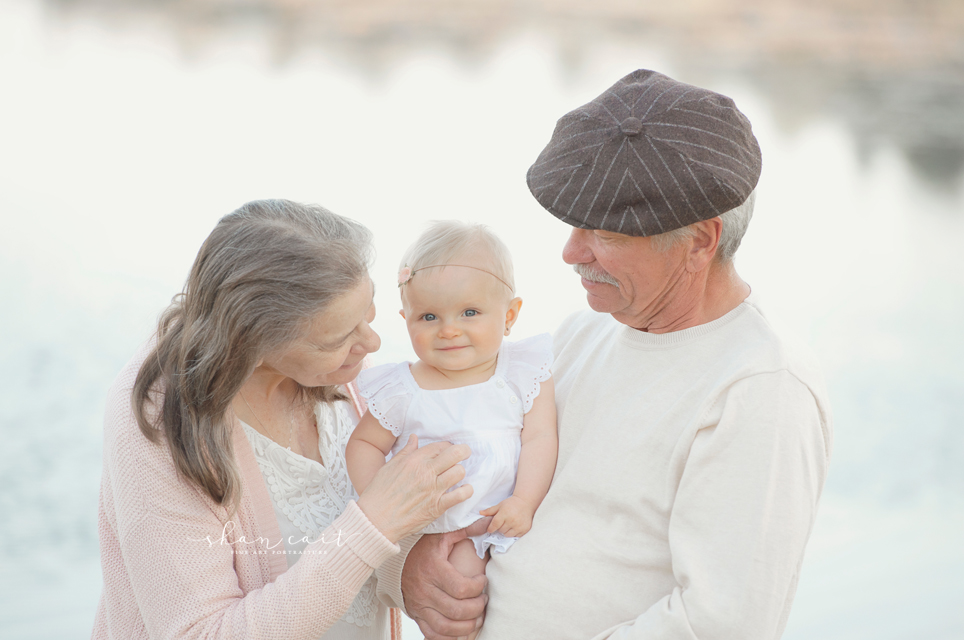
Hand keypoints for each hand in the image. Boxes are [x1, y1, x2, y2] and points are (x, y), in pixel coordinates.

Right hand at [357, 435, 472, 542]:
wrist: (375, 519)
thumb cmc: (379, 493)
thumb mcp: (390, 466)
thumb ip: (405, 452)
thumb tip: (414, 438)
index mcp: (414, 460)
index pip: (439, 446)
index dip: (448, 446)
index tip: (449, 450)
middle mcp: (425, 472)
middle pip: (455, 454)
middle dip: (463, 451)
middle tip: (465, 453)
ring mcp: (433, 489)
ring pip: (459, 472)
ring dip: (460, 472)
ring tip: (457, 475)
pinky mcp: (437, 507)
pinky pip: (460, 495)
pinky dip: (466, 491)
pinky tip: (464, 490)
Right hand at [401, 519, 491, 639]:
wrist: (396, 562)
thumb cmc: (423, 548)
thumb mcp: (442, 534)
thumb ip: (467, 529)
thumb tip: (490, 521)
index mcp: (433, 569)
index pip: (461, 588)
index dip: (478, 587)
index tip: (483, 580)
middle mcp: (424, 590)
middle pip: (456, 610)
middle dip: (477, 608)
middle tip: (484, 600)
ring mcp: (419, 605)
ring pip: (446, 627)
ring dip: (467, 626)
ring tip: (478, 617)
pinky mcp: (417, 615)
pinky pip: (432, 634)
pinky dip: (449, 637)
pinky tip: (461, 630)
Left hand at [479, 495, 533, 537]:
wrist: (525, 503)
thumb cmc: (511, 504)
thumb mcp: (500, 505)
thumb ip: (490, 510)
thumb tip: (480, 513)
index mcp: (504, 513)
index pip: (494, 525)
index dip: (491, 528)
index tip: (490, 529)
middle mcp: (512, 520)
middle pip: (500, 530)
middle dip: (499, 528)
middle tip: (502, 522)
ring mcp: (519, 526)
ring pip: (507, 535)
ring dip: (505, 531)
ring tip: (508, 524)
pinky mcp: (524, 529)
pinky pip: (515, 536)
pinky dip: (513, 533)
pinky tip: (514, 526)